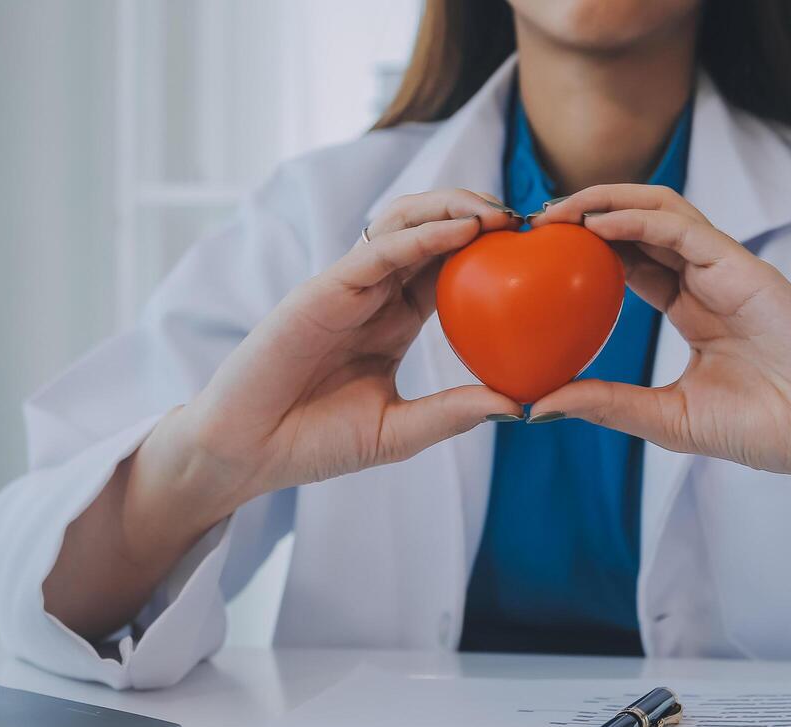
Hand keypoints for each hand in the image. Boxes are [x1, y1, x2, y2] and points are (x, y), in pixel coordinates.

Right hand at [164, 189, 523, 521]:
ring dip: (455, 208)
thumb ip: (452, 414)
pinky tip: (463, 231)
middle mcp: (374, 293)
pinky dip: (422, 235)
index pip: (452, 269)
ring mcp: (348, 286)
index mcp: (394, 320)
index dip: (494, 252)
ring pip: (406, 224)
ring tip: (501, 214)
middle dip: (481, 213)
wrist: (247, 453)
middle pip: (433, 231)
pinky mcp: (323, 289)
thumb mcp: (399, 433)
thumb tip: (518, 404)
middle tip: (532, 222)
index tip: (544, 253)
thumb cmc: (315, 444)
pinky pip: (377, 250)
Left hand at [526, 185, 790, 486]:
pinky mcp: (743, 266)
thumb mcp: (666, 419)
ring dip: (604, 201)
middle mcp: (706, 280)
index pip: (629, 262)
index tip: (534, 256)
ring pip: (658, 211)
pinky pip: (682, 228)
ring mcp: (725, 268)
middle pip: (637, 226)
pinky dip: (636, 218)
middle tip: (532, 223)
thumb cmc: (764, 430)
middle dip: (584, 214)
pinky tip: (595, 224)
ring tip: (556, 212)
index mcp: (692, 308)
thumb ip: (606, 404)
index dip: (583, 250)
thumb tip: (536, 406)